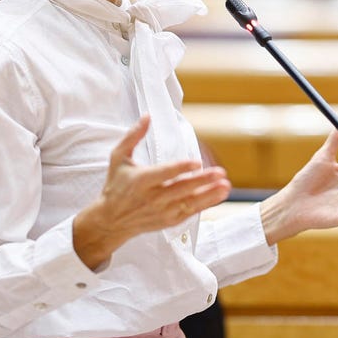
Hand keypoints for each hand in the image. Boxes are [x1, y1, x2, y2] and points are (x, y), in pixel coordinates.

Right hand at [72, 115, 230, 269]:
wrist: (111, 220)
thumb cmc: (116, 185)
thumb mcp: (118, 158)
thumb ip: (133, 136)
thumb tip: (147, 116)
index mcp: (141, 180)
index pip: (165, 174)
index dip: (181, 168)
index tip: (196, 163)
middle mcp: (152, 197)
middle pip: (181, 188)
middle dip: (202, 181)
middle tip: (220, 173)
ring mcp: (162, 211)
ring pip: (189, 202)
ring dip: (209, 195)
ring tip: (225, 186)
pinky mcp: (168, 221)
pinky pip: (190, 212)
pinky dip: (205, 205)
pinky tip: (218, 195)